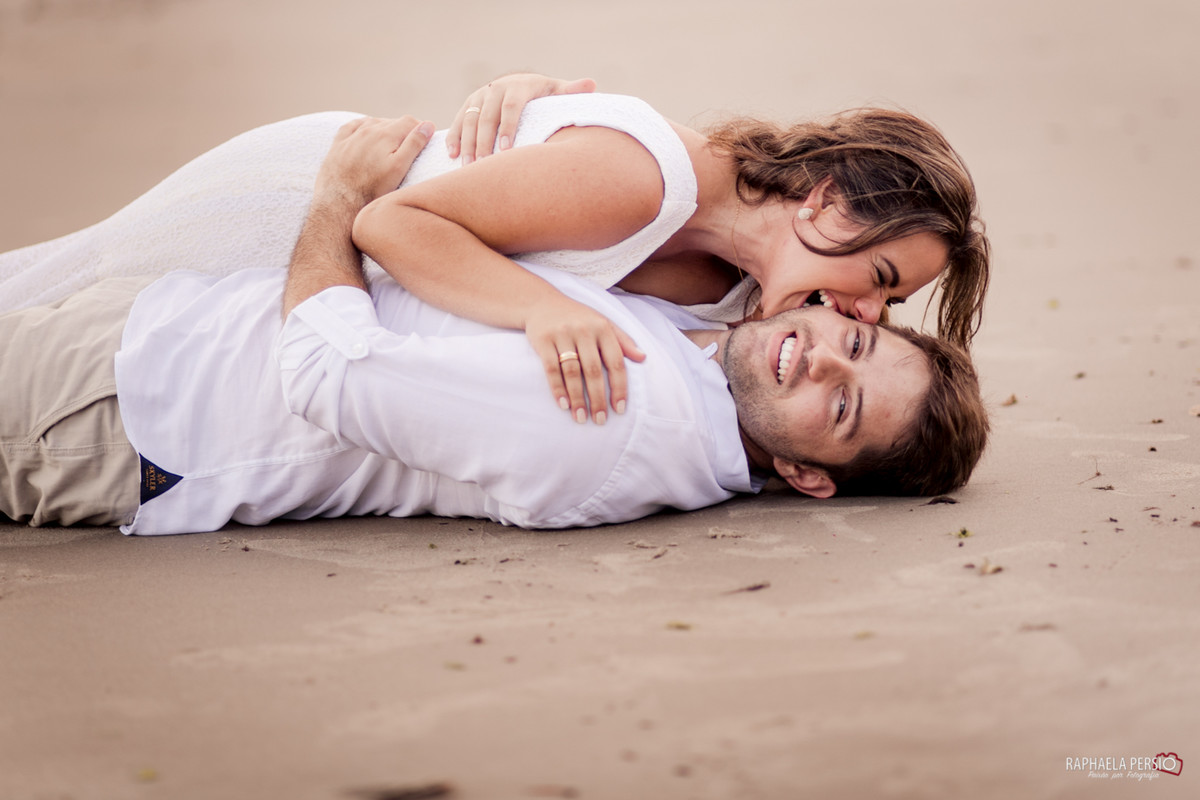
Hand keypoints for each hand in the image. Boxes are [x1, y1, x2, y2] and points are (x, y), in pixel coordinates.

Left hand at [316, 116, 433, 209]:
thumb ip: (414, 144)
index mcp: (386, 134)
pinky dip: (363, 127)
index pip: (410, 121)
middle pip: (392, 122)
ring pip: (374, 123)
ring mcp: (352, 135)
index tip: (426, 139)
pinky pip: (353, 126)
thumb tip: (428, 125)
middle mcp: (368, 129)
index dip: (421, 128)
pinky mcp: (339, 143)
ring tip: (391, 144)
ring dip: (385, 129)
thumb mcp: (399, 168)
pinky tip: (366, 133)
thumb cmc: (372, 188)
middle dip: (403, 131)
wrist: (340, 201)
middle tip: (410, 146)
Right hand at [446, 73, 595, 163]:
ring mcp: (479, 96)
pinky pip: (457, 121)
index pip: (511, 107)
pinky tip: (452, 156)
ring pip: (469, 121)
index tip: (506, 151)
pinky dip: (453, 137)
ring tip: (467, 168)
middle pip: (486, 117)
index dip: (507, 128)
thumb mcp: (555, 90)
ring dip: (467, 144)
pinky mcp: (468, 104)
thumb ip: (570, 91)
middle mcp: (495, 89)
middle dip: (483, 142)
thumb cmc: (542, 94)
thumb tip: (592, 84)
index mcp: (518, 86)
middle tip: (482, 166)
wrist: (518, 82)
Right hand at [525, 295, 645, 424]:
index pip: (615, 362)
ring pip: (572, 372)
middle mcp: (584, 330)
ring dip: (577, 398)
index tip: (619, 409)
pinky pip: (551, 368)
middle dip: (598, 398)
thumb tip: (643, 358)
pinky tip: (563, 405)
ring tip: (581, 418)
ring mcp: (562, 335)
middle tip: (600, 420)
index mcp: (602, 328)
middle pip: (594, 370)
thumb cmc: (578, 317)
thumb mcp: (603, 322)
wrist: (541, 302)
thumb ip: (623, 340)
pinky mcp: (542, 340)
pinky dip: (557, 388)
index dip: (619, 387)